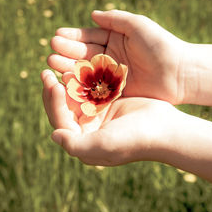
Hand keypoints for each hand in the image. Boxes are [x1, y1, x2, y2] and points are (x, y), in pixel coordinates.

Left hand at [41, 69, 179, 165]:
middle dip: (54, 91)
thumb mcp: (104, 145)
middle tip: (46, 72)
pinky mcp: (110, 103)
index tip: (52, 83)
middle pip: (64, 108)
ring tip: (57, 66)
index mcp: (84, 141)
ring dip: (67, 82)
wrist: (165, 129)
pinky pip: (91, 89)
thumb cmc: (135, 139)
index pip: (61, 121)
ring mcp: (99, 115)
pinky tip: (78, 66)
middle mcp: (88, 129)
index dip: (53, 103)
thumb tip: (53, 135)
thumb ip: (76, 144)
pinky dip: (84, 79)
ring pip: (76, 96)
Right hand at [47, 10, 186, 103]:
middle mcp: (113, 57)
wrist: (179, 73)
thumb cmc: (160, 45)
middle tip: (51, 51)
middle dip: (68, 52)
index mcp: (117, 39)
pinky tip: (67, 82)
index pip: (91, 37)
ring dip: (71, 68)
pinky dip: (83, 86)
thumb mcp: (138, 25)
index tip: (57, 36)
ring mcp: (114, 75)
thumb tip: (93, 15)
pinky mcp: (118, 91)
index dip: (74, 37)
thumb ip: (115, 19)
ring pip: (88, 71)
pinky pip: (97, 88)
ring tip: (53, 65)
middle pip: (86, 54)